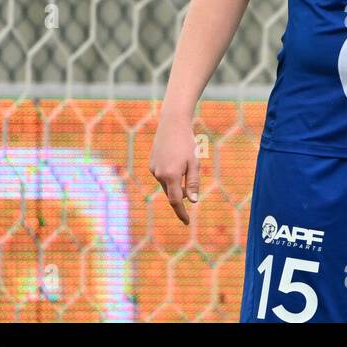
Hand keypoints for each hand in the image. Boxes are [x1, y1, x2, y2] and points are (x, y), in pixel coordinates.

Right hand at [149, 109, 199, 224]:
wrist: (172, 125)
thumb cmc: (187, 143)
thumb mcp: (194, 163)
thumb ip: (193, 182)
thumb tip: (193, 201)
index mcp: (171, 176)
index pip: (176, 201)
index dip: (181, 212)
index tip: (186, 222)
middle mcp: (159, 175)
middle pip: (172, 193)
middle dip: (181, 195)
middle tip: (191, 191)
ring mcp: (153, 170)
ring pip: (167, 184)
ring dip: (176, 183)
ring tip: (185, 165)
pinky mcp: (151, 165)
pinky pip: (162, 176)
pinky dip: (170, 175)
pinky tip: (176, 160)